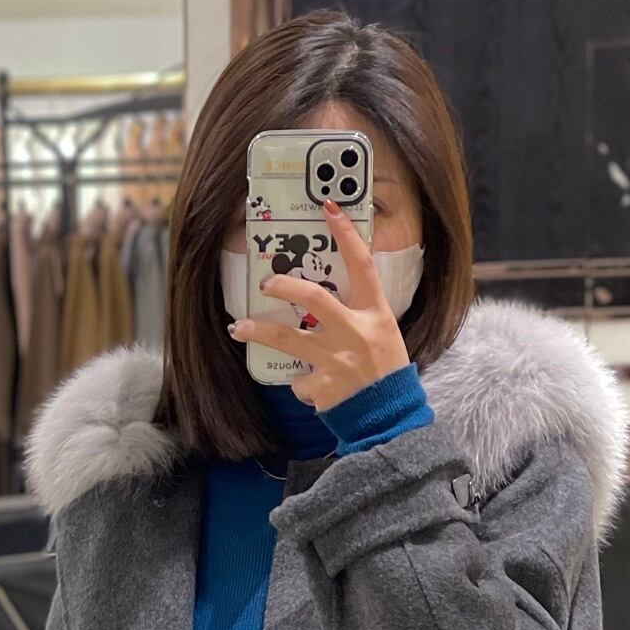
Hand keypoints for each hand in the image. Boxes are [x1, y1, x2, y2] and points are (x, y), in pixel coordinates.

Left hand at [228, 199, 410, 409]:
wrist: (390, 420)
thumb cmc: (387, 375)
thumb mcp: (384, 336)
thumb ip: (358, 317)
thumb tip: (321, 304)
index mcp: (376, 315)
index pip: (362, 266)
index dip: (346, 235)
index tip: (328, 209)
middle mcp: (355, 333)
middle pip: (314, 297)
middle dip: (286, 285)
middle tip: (266, 282)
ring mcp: (336, 360)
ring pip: (288, 339)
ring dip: (259, 331)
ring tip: (239, 328)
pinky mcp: (322, 387)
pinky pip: (300, 380)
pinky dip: (303, 383)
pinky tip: (315, 389)